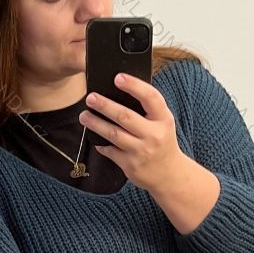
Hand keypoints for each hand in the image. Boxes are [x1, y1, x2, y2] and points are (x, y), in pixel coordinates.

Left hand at [78, 73, 182, 193]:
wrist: (169, 175)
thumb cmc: (162, 141)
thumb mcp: (163, 122)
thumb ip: (148, 109)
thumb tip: (119, 90)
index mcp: (163, 119)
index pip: (151, 98)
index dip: (134, 86)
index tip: (118, 77)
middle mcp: (153, 135)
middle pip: (125, 116)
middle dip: (105, 105)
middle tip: (90, 97)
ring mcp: (141, 151)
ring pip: (113, 134)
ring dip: (95, 123)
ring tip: (84, 115)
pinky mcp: (130, 165)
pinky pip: (110, 151)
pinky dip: (101, 144)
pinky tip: (95, 138)